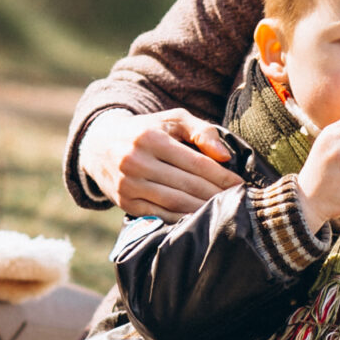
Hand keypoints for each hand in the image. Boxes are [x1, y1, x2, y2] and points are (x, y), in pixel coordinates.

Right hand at [86, 107, 241, 216]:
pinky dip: (181, 219)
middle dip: (216, 195)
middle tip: (238, 202)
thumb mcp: (172, 120)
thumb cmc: (146, 130)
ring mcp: (128, 185)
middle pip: (187, 185)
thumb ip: (201, 131)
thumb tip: (225, 156)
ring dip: (202, 209)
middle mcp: (136, 162)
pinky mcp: (124, 203)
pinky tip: (198, 219)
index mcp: (151, 138)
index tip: (240, 184)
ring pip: (174, 203)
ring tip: (223, 211)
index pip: (196, 162)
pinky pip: (159, 215)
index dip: (221, 176)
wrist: (98, 145)